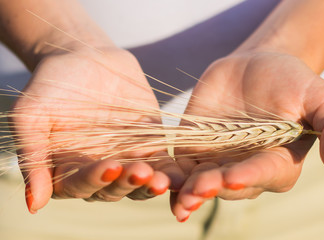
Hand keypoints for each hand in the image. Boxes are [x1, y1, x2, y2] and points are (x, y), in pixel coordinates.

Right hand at [10, 46, 182, 212]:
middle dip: (128, 183)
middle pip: (115, 189)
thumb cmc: (51, 85)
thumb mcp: (31, 116)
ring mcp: (127, 158)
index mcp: (68, 169)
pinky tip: (180, 175)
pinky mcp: (150, 144)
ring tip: (161, 181)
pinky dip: (170, 171)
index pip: (82, 185)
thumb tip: (34, 205)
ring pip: (140, 181)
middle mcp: (99, 169)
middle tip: (141, 173)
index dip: (96, 179)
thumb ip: (33, 157)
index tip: (110, 166)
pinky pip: (162, 162)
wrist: (84, 57)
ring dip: (151, 184)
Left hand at [171, 51, 323, 220]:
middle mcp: (245, 170)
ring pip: (199, 182)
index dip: (248, 176)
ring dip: (183, 189)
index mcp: (277, 163)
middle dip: (210, 187)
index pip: (262, 174)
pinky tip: (151, 177)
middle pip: (226, 184)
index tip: (232, 177)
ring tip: (166, 190)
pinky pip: (178, 167)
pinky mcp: (194, 150)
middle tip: (196, 189)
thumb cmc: (292, 82)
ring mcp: (217, 162)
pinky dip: (166, 174)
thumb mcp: (320, 97)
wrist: (256, 67)